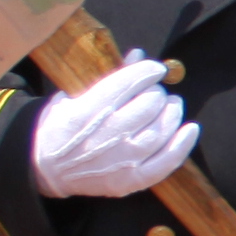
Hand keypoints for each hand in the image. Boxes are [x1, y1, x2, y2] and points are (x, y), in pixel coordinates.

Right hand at [26, 58, 195, 197]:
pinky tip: (191, 128)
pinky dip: (182, 144)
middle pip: (149, 104)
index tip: (155, 70)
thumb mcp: (73, 95)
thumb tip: (139, 54)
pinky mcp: (130, 180)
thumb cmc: (60, 126)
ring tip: (171, 105)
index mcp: (89, 109)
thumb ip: (108, 76)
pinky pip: (165, 162)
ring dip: (172, 113)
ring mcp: (121, 160)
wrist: (43, 168)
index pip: (130, 82)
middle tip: (155, 92)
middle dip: (157, 93)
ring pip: (161, 130)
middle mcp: (108, 134)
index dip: (149, 71)